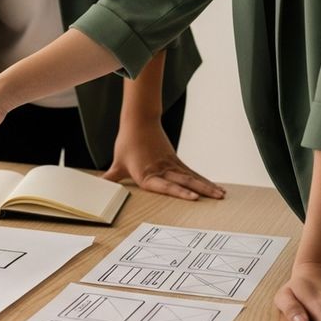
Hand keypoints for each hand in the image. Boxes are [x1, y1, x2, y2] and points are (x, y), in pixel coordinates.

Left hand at [103, 121, 224, 199]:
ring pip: (192, 178)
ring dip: (207, 186)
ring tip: (221, 196)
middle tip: (216, 199)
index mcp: (147, 174)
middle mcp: (162, 170)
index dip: (179, 192)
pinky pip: (192, 173)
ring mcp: (171, 165)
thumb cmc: (127, 143)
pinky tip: (215, 188)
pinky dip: (203, 180)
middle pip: (184, 181)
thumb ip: (111, 179)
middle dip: (201, 191)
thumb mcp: (117, 163)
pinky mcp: (176, 161)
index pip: (164, 186)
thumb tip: (99, 187)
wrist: (139, 121)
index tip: (193, 198)